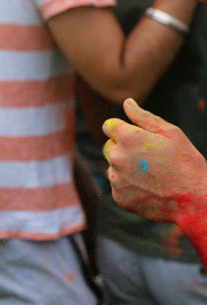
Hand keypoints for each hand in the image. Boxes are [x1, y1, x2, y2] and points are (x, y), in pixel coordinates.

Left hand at [102, 98, 206, 225]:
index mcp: (127, 137)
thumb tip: (127, 103)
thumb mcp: (171, 133)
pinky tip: (150, 189)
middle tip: (150, 158)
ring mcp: (116, 179)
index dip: (123, 130)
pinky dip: (129, 187)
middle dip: (123, 148)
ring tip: (152, 176)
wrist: (195, 201)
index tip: (137, 138)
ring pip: (114, 167)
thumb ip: (144, 117)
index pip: (108, 126)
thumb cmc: (186, 163)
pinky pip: (119, 186)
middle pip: (109, 146)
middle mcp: (116, 157)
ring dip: (126, 168)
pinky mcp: (119, 197)